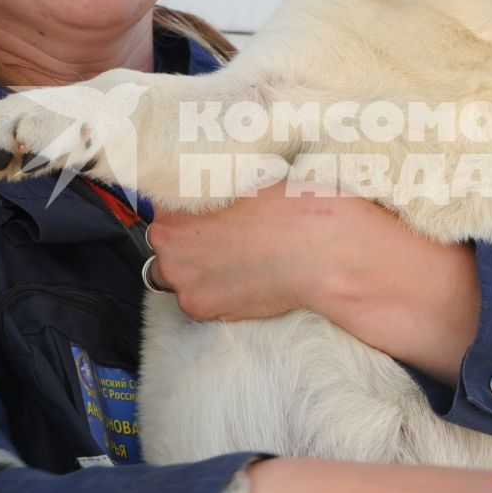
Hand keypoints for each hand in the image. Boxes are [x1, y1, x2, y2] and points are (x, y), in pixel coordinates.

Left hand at [144, 181, 359, 320]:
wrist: (328, 254)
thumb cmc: (293, 211)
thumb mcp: (244, 180)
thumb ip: (212, 187)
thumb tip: (205, 186)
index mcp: (173, 220)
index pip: (164, 205)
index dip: (187, 201)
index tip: (206, 201)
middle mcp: (172, 259)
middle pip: (167, 242)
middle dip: (189, 234)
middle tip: (223, 226)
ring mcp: (190, 290)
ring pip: (182, 272)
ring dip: (199, 262)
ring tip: (235, 251)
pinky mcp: (211, 312)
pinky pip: (202, 294)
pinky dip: (216, 284)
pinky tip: (243, 270)